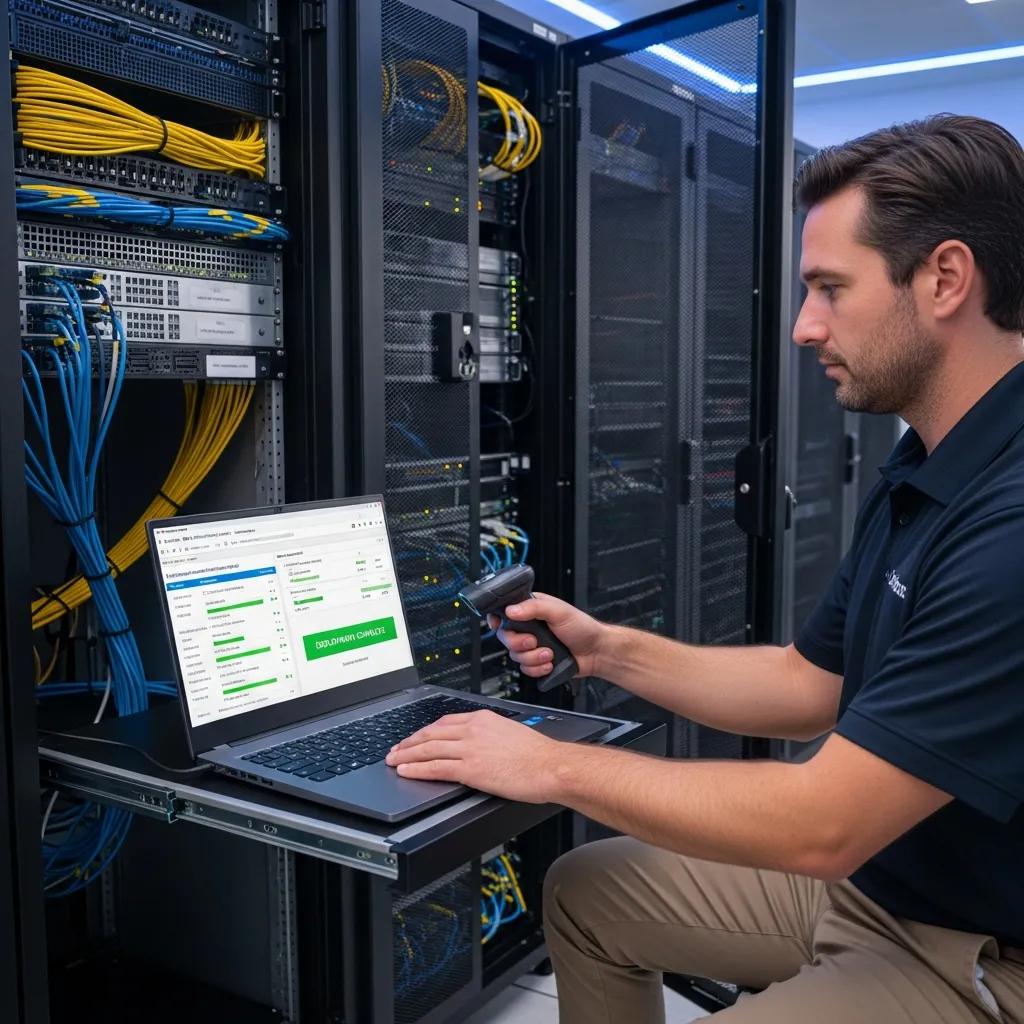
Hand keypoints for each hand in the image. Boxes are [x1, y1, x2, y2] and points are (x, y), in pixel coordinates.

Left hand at [384, 710, 564, 802]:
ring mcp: (470, 748)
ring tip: (393, 760)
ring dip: (407, 755)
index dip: (424, 731)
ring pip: (428, 749)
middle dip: (409, 742)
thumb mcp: (510, 733)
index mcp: (482, 719)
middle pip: (431, 733)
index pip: (444, 722)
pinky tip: (406, 771)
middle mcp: (473, 729)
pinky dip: (417, 768)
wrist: (550, 765)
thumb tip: (477, 745)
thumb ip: (489, 735)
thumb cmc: (537, 754)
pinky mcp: (471, 768)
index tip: (414, 738)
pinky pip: (436, 767)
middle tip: (395, 749)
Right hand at [487, 592, 604, 678]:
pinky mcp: (537, 662)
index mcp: (531, 610)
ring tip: (550, 653)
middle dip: (520, 643)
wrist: (596, 652)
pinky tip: (550, 663)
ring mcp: (532, 647)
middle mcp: (529, 628)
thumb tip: (511, 610)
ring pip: (515, 656)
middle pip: (506, 638)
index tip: (500, 625)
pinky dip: (538, 668)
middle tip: (534, 641)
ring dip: (533, 657)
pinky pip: (525, 669)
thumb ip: (534, 607)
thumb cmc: (582, 628)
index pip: (504, 613)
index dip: (498, 620)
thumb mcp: (558, 610)